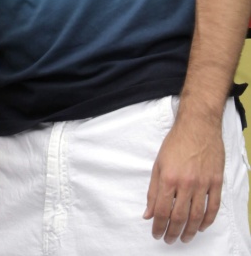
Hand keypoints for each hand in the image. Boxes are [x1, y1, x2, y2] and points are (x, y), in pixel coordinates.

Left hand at [143, 115, 223, 243]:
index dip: (158, 226)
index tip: (156, 234)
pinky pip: (213, 207)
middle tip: (169, 240)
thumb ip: (153, 190)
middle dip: (172, 232)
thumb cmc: (176, 142)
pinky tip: (201, 227)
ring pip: (197, 216)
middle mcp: (186, 183)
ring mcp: (203, 183)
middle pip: (179, 217)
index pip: (162, 211)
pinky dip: (208, 221)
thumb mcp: (158, 164)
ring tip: (183, 238)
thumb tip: (148, 213)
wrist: (198, 125)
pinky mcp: (216, 182)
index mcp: (168, 178)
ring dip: (190, 231)